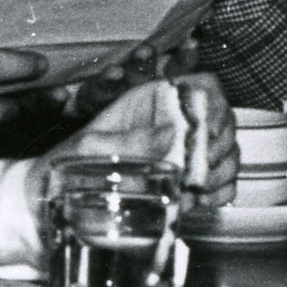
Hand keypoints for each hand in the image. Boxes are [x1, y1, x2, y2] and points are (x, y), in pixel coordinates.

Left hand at [61, 76, 237, 202]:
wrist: (57, 197)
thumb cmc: (69, 164)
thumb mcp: (93, 147)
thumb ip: (132, 139)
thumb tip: (173, 135)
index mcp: (153, 100)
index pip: (205, 86)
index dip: (215, 104)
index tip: (206, 130)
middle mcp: (174, 121)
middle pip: (225, 121)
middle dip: (217, 146)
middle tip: (199, 170)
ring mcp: (186, 152)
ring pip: (229, 152)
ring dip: (220, 172)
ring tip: (195, 190)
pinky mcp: (190, 180)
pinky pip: (223, 181)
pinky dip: (220, 191)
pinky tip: (200, 200)